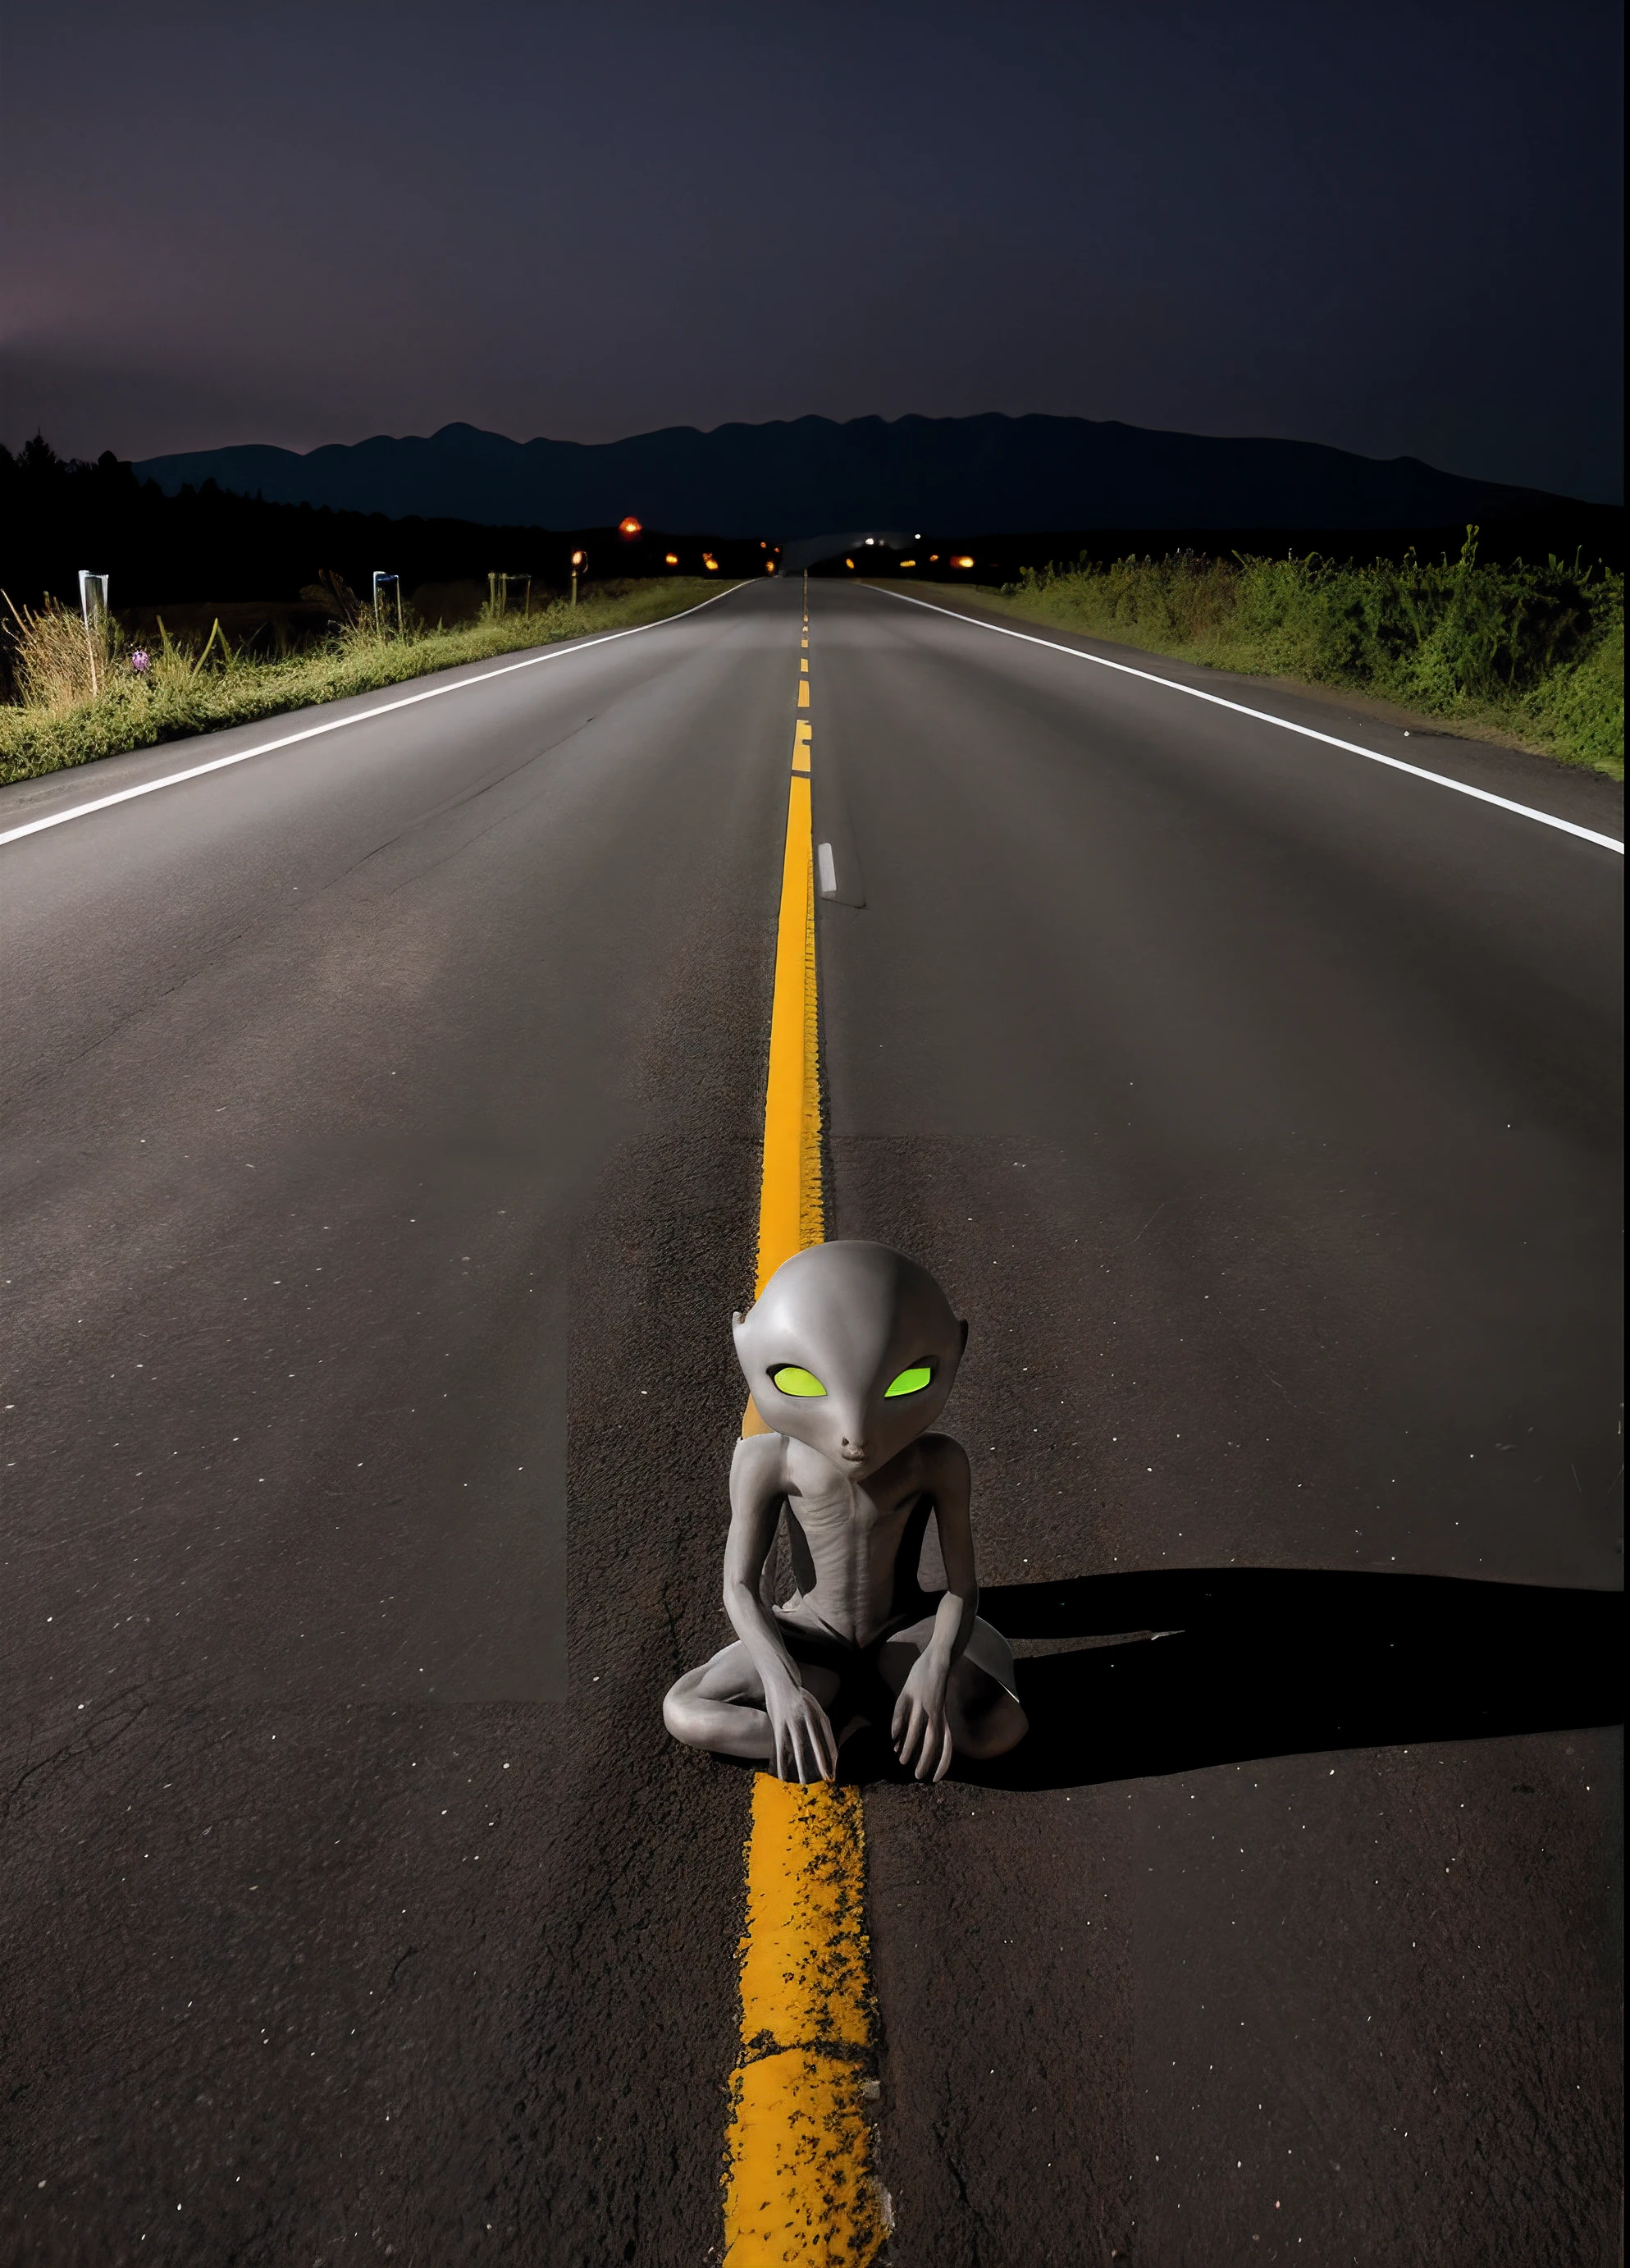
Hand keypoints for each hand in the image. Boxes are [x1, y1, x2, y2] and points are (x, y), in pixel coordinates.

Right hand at [766, 1678, 837, 1784]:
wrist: (781, 1678)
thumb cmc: (798, 1695)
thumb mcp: (814, 1705)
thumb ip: (819, 1722)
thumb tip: (825, 1742)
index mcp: (819, 1714)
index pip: (830, 1739)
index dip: (832, 1756)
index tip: (834, 1770)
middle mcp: (808, 1718)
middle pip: (817, 1745)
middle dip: (822, 1764)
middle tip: (827, 1780)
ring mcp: (793, 1721)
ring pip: (799, 1748)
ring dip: (801, 1768)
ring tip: (803, 1783)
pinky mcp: (779, 1723)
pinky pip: (780, 1746)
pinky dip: (781, 1762)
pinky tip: (782, 1773)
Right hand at [891, 1655, 953, 1782]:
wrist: (939, 1658)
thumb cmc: (936, 1687)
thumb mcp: (939, 1707)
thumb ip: (931, 1725)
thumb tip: (913, 1743)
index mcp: (943, 1717)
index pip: (946, 1744)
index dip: (942, 1763)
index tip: (934, 1779)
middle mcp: (935, 1712)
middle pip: (932, 1740)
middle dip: (925, 1759)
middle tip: (917, 1775)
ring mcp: (922, 1702)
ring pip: (917, 1728)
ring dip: (909, 1745)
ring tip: (901, 1760)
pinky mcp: (910, 1692)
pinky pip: (902, 1711)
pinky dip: (897, 1725)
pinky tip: (892, 1737)